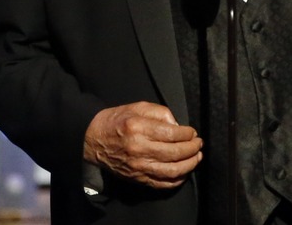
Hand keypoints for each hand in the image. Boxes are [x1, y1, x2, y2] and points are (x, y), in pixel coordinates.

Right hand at [83, 101, 202, 189]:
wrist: (93, 139)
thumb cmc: (117, 120)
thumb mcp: (137, 107)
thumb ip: (160, 112)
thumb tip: (178, 126)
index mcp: (138, 128)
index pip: (171, 134)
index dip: (187, 134)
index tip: (193, 132)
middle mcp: (139, 149)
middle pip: (174, 153)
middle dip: (192, 149)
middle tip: (199, 144)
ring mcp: (138, 166)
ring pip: (171, 171)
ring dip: (189, 165)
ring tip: (197, 157)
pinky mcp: (137, 178)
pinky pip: (162, 183)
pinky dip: (177, 180)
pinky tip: (184, 171)